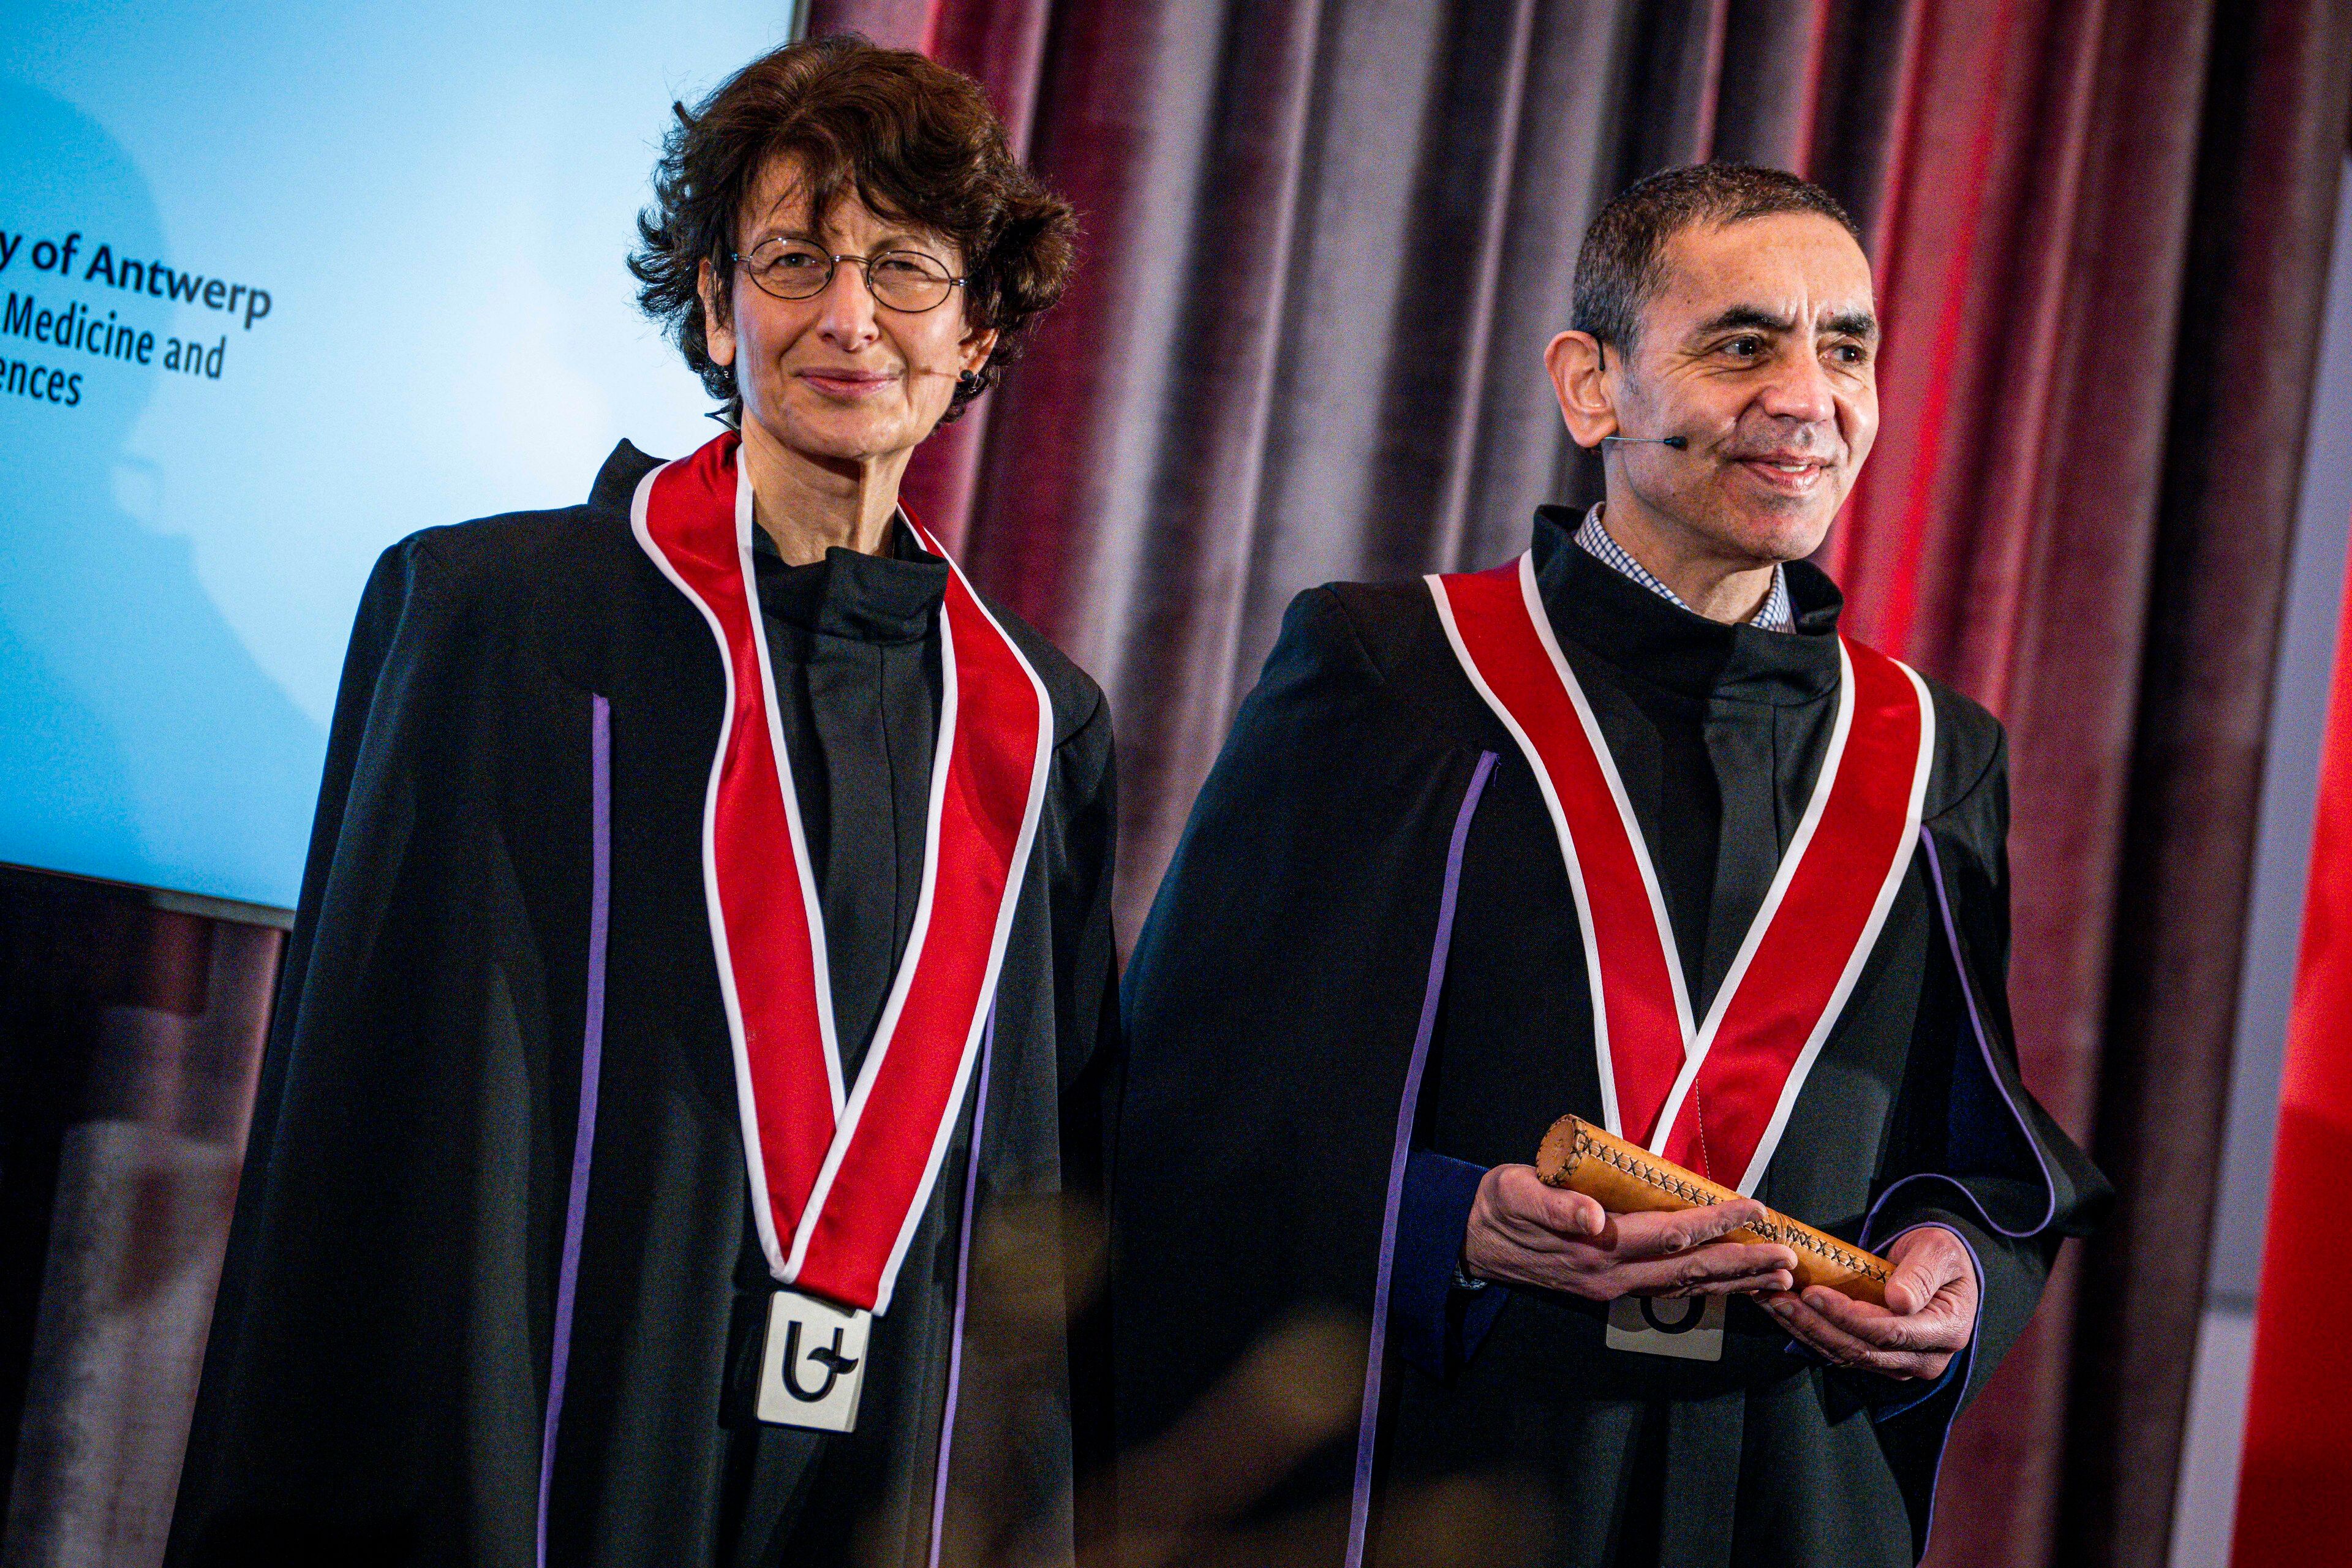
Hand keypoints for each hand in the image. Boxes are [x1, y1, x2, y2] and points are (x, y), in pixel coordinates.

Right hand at [1459, 1163, 1796, 1301]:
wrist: (1475, 1241)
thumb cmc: (1500, 1206)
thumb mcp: (1517, 1192)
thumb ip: (1555, 1205)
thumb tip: (1593, 1217)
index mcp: (1596, 1249)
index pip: (1669, 1234)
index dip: (1714, 1220)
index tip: (1752, 1207)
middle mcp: (1612, 1276)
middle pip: (1690, 1270)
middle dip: (1742, 1262)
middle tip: (1787, 1257)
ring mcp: (1614, 1288)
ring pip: (1686, 1287)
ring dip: (1734, 1281)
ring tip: (1777, 1277)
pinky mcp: (1612, 1290)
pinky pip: (1670, 1292)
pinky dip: (1708, 1289)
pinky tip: (1733, 1285)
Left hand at [1764, 1224, 1976, 1380]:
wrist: (1940, 1268)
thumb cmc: (1941, 1255)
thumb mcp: (1938, 1251)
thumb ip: (1921, 1274)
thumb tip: (1900, 1301)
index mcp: (1945, 1330)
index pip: (1889, 1332)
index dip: (1847, 1316)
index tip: (1813, 1293)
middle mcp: (1924, 1358)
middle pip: (1861, 1349)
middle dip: (1814, 1324)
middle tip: (1778, 1297)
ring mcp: (1900, 1363)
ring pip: (1845, 1355)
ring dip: (1804, 1329)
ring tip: (1771, 1301)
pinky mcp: (1878, 1359)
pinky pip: (1840, 1351)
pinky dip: (1809, 1332)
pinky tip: (1783, 1311)